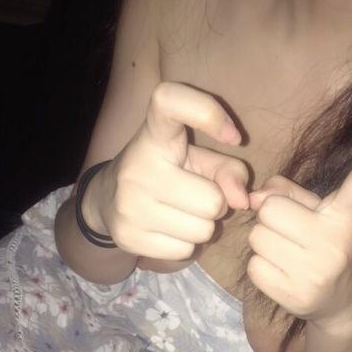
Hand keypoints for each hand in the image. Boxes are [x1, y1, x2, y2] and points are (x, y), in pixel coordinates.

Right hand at [89, 81, 248, 262]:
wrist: (108, 200)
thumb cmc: (168, 172)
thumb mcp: (199, 160)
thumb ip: (229, 171)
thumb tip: (243, 201)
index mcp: (154, 134)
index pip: (170, 100)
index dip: (208, 112)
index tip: (233, 136)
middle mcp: (137, 167)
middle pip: (213, 200)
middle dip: (216, 203)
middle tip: (197, 194)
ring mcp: (129, 204)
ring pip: (202, 231)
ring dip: (203, 226)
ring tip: (184, 212)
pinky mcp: (127, 237)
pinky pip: (185, 251)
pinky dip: (187, 244)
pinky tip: (171, 229)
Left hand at [246, 118, 351, 326]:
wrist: (340, 305)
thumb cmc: (323, 245)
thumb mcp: (316, 212)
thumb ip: (285, 191)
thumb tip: (254, 197)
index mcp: (347, 216)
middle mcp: (337, 242)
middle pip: (271, 207)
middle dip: (273, 216)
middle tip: (293, 232)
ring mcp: (316, 272)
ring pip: (257, 236)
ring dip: (265, 242)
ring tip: (289, 253)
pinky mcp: (294, 295)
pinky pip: (253, 265)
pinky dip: (260, 267)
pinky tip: (283, 273)